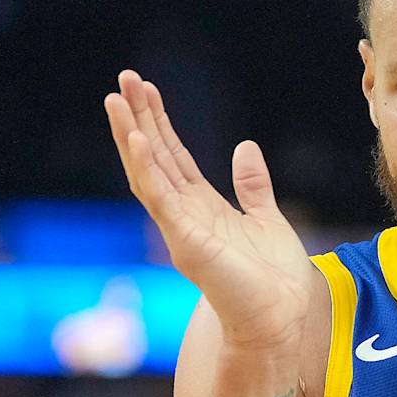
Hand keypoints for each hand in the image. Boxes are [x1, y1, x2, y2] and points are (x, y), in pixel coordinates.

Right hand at [104, 71, 311, 351]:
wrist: (280, 318)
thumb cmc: (274, 279)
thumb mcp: (266, 219)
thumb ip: (252, 186)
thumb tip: (245, 148)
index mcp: (202, 208)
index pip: (172, 156)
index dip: (158, 122)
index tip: (145, 89)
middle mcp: (184, 215)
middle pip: (154, 157)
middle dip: (138, 118)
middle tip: (124, 79)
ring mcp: (180, 228)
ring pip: (148, 173)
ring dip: (131, 135)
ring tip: (116, 100)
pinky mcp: (186, 242)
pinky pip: (161, 199)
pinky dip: (147, 168)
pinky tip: (137, 139)